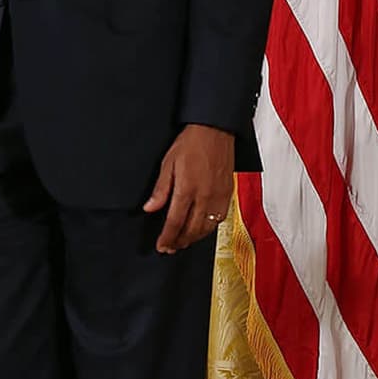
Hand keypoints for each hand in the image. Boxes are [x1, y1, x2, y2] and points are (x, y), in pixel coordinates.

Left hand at [142, 124, 234, 253]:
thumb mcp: (167, 164)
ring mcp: (218, 196)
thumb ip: (160, 190)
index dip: (167, 237)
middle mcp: (205, 196)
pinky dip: (209, 229)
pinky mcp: (228, 193)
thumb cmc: (191, 144)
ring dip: (194, 238)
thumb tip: (150, 208)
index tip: (161, 246)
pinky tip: (201, 229)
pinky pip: (219, 219)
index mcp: (188, 189)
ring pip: (207, 228)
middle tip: (170, 248)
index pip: (175, 222)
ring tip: (183, 242)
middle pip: (192, 229)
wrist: (215, 131)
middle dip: (179, 241)